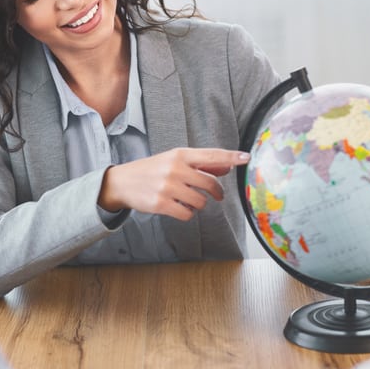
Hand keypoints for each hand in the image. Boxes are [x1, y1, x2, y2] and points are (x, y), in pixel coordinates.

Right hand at [98, 148, 249, 220]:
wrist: (122, 182)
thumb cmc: (152, 170)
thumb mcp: (174, 161)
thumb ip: (201, 163)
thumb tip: (227, 166)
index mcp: (180, 155)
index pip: (211, 155)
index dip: (231, 157)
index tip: (247, 157)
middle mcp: (175, 169)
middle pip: (210, 183)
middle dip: (216, 192)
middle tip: (216, 195)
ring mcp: (168, 187)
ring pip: (200, 201)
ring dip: (198, 204)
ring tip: (187, 200)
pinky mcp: (161, 204)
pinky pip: (187, 214)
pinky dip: (187, 213)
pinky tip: (179, 207)